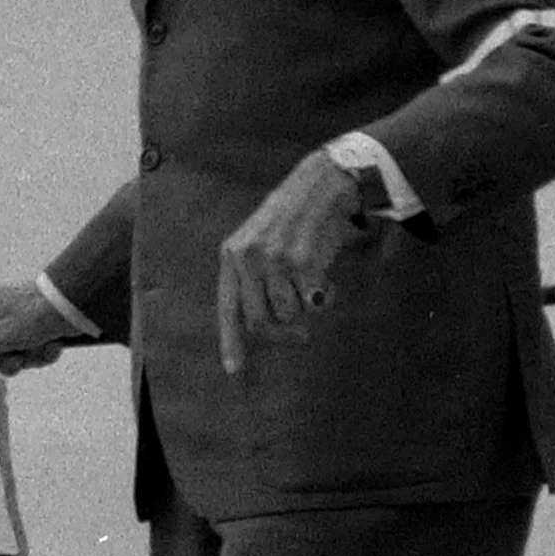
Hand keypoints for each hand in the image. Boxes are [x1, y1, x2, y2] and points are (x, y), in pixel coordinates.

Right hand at [0, 281, 84, 376]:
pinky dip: (44, 351)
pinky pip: (32, 351)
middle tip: (21, 353)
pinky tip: (53, 342)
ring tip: (43, 343)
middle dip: (13, 358)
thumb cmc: (35, 313)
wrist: (76, 304)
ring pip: (15, 355)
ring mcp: (17, 322)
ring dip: (32, 356)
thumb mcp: (0, 337)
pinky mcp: (36, 329)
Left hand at [214, 154, 371, 375]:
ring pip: (289, 314)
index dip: (231, 341)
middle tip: (301, 337)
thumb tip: (262, 329)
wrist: (320, 186)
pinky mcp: (303, 262)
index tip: (234, 370)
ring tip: (310, 284)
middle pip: (260, 321)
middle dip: (281, 333)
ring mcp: (275, 261)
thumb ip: (253, 280)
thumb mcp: (258, 242)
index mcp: (231, 255)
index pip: (228, 308)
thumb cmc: (291, 221)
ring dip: (304, 308)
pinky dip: (325, 298)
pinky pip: (314, 303)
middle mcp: (247, 259)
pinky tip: (326, 279)